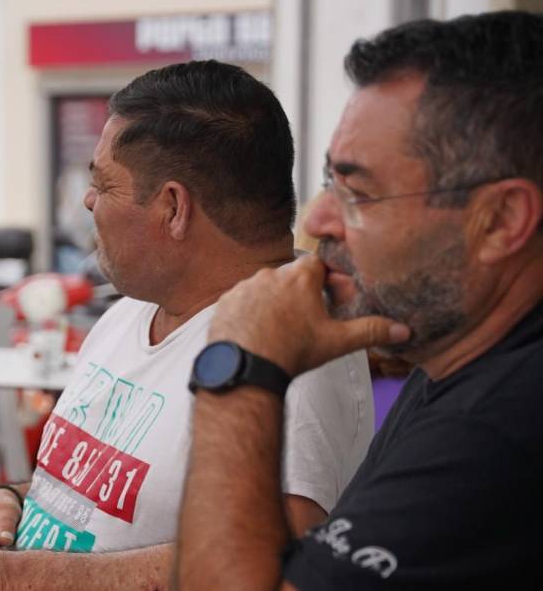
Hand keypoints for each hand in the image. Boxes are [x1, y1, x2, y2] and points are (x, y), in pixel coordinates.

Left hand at [210, 255, 410, 375]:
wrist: (245, 366)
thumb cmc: (293, 351)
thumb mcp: (337, 341)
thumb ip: (370, 331)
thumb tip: (404, 330)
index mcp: (300, 277)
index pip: (317, 264)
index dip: (324, 278)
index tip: (326, 297)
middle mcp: (271, 274)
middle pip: (290, 277)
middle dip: (298, 293)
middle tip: (304, 319)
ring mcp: (245, 286)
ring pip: (264, 288)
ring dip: (272, 302)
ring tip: (278, 329)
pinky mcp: (226, 301)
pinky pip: (242, 301)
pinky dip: (249, 312)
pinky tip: (255, 332)